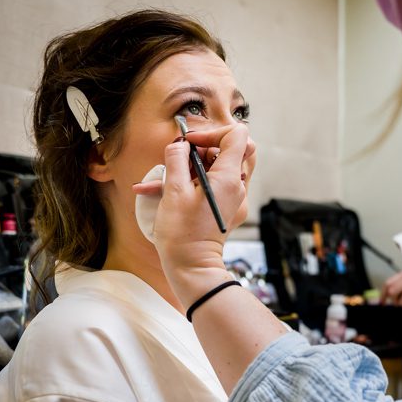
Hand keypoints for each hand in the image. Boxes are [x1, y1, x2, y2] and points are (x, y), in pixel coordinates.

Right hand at [133, 123, 256, 305]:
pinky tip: (164, 192)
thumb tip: (179, 144)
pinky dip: (194, 183)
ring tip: (167, 179)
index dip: (211, 133)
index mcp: (228, 178)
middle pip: (231, 150)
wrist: (191, 268)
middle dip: (202, 150)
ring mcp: (234, 198)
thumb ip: (176, 160)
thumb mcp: (173, 191)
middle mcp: (236, 186)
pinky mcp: (226, 208)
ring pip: (220, 167)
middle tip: (181, 161)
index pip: (236, 135)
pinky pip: (215, 185)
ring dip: (194, 167)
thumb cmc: (181, 233)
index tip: (189, 144)